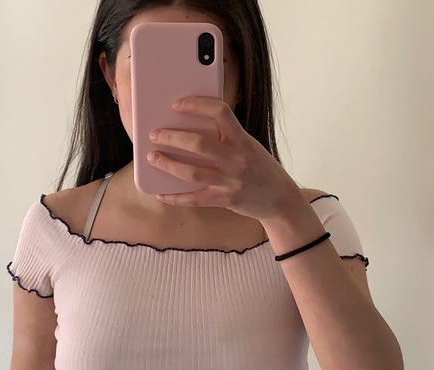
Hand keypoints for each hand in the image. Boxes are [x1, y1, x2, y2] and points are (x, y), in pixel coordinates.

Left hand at [147, 96, 301, 220]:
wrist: (280, 199)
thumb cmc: (261, 169)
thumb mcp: (249, 146)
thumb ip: (227, 138)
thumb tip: (191, 127)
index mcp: (243, 140)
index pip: (221, 112)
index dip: (197, 105)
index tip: (177, 104)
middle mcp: (237, 159)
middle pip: (199, 145)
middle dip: (172, 138)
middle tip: (154, 134)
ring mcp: (231, 182)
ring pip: (193, 173)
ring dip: (169, 165)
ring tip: (153, 158)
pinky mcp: (225, 200)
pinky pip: (195, 199)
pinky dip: (175, 197)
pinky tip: (161, 193)